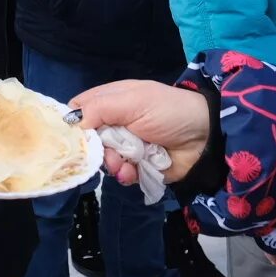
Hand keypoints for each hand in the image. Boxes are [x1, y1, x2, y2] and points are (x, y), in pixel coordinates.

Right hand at [68, 79, 210, 185]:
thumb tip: (71, 123)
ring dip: (111, 164)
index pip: (80, 109)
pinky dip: (126, 175)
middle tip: (106, 152)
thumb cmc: (168, 111)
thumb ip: (100, 108)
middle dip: (95, 148)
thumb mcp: (133, 101)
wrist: (205, 137)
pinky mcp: (139, 166)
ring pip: (104, 159)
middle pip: (89, 139)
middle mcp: (116, 123)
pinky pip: (122, 174)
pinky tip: (133, 172)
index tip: (70, 136)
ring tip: (124, 164)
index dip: (72, 122)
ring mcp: (127, 145)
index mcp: (112, 101)